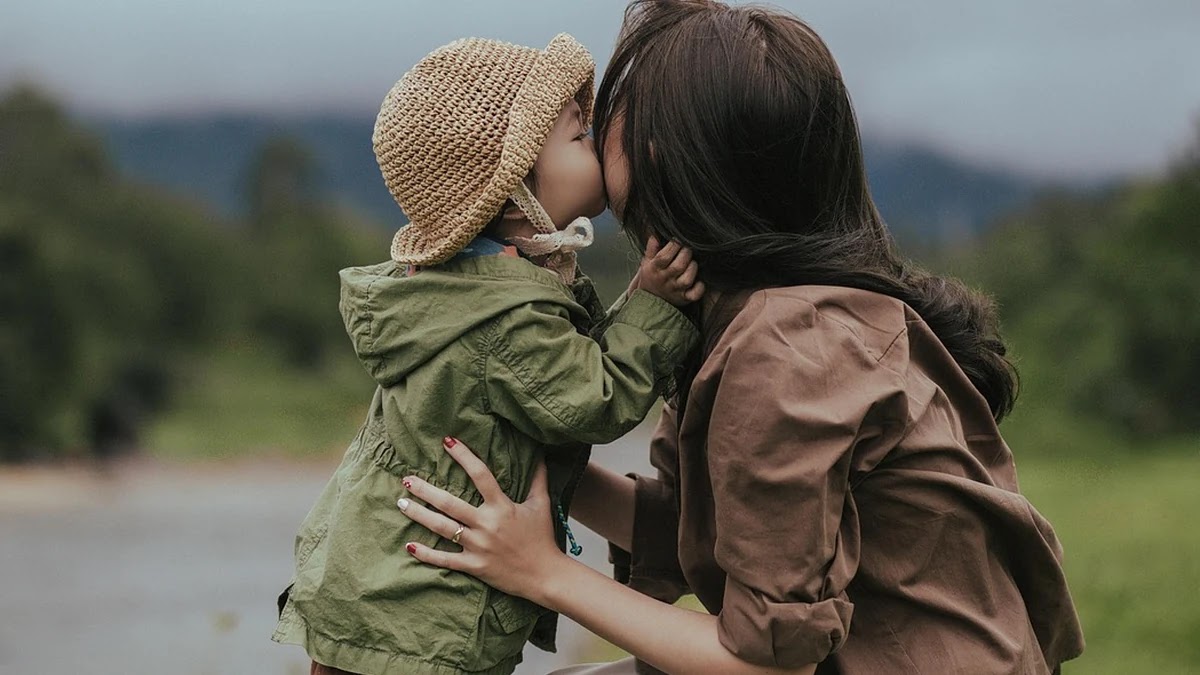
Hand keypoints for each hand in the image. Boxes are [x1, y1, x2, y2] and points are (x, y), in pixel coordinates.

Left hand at [397, 437, 565, 602]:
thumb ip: (538, 478)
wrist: (545, 575)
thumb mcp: (541, 505)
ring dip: (419, 515)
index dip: (464, 456)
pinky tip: (409, 545)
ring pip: (442, 528)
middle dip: (426, 490)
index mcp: (502, 507)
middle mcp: (487, 524)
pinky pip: (445, 559)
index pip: (481, 475)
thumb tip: (541, 455)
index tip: (447, 442)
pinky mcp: (474, 565)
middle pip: (450, 503)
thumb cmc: (542, 538)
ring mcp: (478, 546)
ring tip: (401, 503)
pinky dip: (426, 554)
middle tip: (406, 479)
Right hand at [632, 237, 704, 306]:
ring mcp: (675, 290)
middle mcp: (665, 280)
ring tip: (692, 262)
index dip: (674, 245)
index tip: (677, 240)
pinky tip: (698, 280)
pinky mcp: (684, 298)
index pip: (664, 257)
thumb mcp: (646, 261)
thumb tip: (654, 235)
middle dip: (686, 253)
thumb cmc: (651, 276)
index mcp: (654, 269)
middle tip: (687, 249)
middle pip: (678, 266)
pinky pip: (694, 295)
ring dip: (692, 268)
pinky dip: (699, 287)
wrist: (649, 299)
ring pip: (687, 279)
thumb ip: (651, 248)